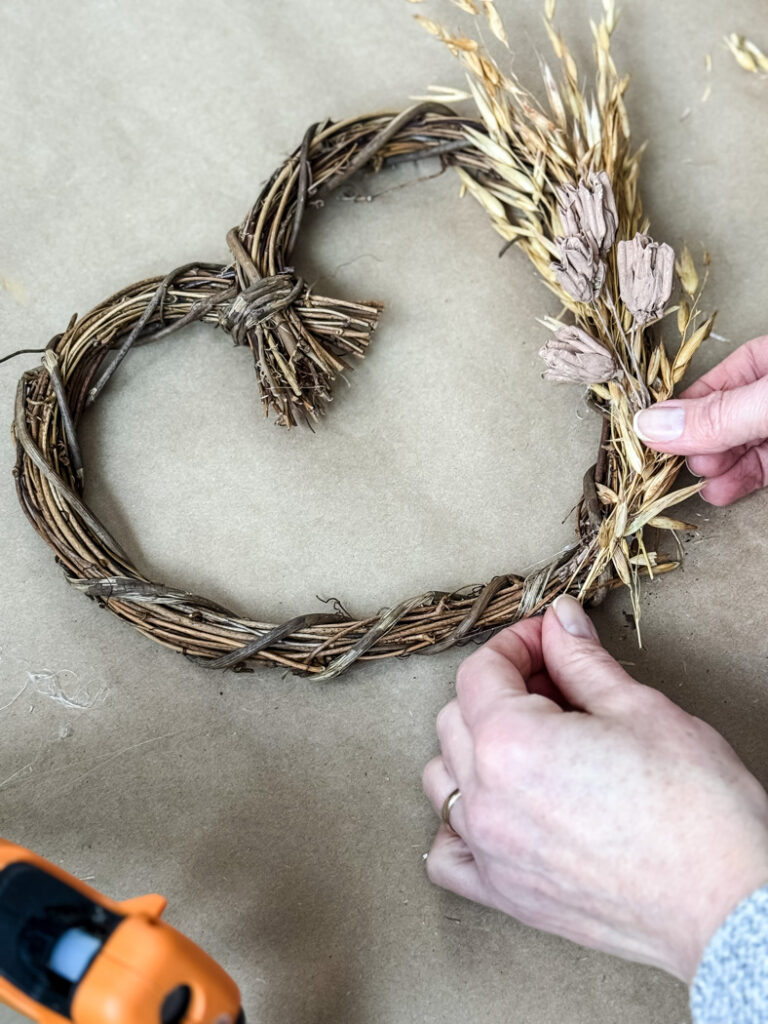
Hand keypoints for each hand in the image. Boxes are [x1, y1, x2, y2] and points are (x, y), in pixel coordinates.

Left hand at [422, 596, 767, 982]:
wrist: (727, 902)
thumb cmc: (696, 808)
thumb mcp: (639, 709)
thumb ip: (582, 659)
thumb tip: (560, 620)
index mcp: (511, 743)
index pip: (480, 672)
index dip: (515, 643)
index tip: (548, 639)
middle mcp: (486, 798)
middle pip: (456, 719)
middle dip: (500, 688)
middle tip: (556, 684)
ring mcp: (490, 851)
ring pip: (444, 778)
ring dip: (475, 747)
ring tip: (532, 742)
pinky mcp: (506, 895)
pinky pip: (447, 854)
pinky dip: (458, 824)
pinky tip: (497, 808)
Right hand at [633, 334, 767, 504]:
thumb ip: (717, 415)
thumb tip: (653, 425)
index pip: (714, 379)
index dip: (682, 408)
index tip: (653, 434)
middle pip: (721, 416)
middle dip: (696, 443)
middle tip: (677, 462)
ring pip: (737, 446)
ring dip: (713, 467)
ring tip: (699, 480)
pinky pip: (759, 467)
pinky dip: (736, 481)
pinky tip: (720, 491)